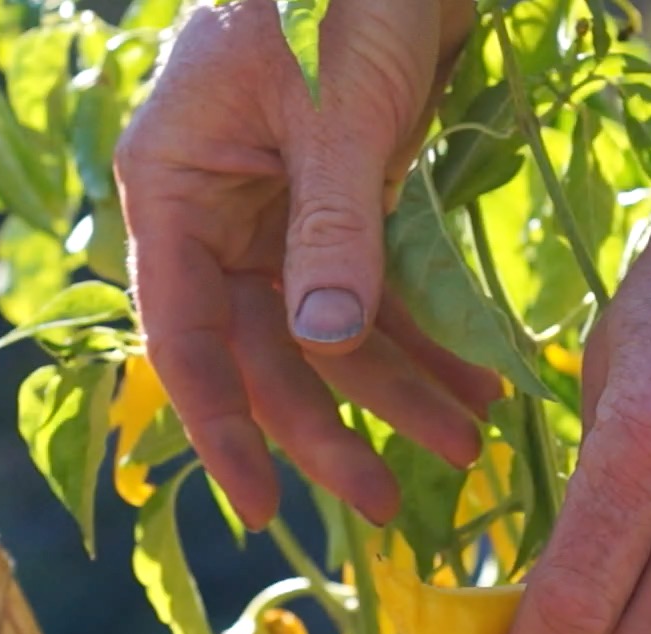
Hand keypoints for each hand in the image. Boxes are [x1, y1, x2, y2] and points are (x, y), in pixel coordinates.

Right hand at [114, 0, 500, 529]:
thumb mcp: (338, 105)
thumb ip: (332, 224)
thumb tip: (324, 342)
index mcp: (175, 185)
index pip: (185, 336)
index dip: (222, 429)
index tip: (263, 510)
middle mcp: (217, 209)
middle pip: (265, 350)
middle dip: (334, 425)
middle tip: (398, 503)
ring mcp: (280, 207)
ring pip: (328, 330)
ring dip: (397, 387)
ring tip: (469, 443)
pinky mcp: (343, 198)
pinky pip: (374, 288)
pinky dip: (423, 334)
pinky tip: (475, 378)